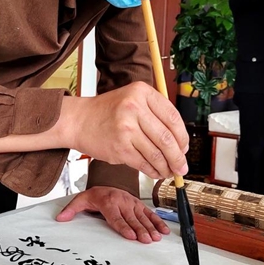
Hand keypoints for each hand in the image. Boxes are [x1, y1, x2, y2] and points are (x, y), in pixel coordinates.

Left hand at [56, 186, 169, 242]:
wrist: (107, 182)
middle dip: (140, 230)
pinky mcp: (139, 205)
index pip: (116, 217)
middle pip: (131, 219)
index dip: (123, 226)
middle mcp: (122, 202)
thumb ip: (71, 210)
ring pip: (142, 217)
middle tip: (146, 240)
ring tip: (156, 237)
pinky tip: (163, 231)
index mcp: (108, 202)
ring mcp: (132, 203)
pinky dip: (157, 221)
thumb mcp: (81, 200)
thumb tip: (60, 218)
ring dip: (150, 227)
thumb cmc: (95, 195)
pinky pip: (149, 213)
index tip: (130, 235)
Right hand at [62, 81, 188, 178]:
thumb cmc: (107, 112)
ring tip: (169, 172)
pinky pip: (143, 163)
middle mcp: (134, 108)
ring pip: (157, 154)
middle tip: (182, 167)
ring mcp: (126, 129)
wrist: (79, 120)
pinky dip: (153, 171)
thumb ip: (155, 113)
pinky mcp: (120, 148)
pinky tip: (155, 172)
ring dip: (166, 167)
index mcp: (142, 92)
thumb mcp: (132, 99)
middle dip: (178, 158)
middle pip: (167, 138)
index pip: (173, 118)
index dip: (183, 137)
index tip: (184, 148)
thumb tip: (179, 142)